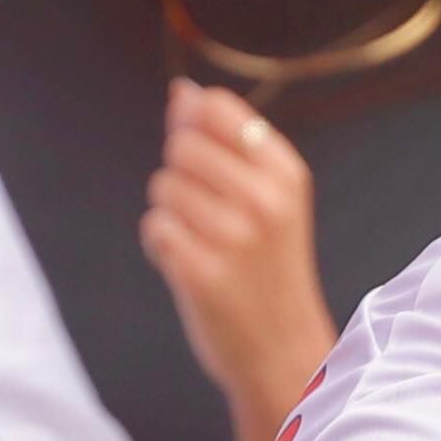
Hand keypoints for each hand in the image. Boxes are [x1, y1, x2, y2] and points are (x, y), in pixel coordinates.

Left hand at [143, 80, 335, 409]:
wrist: (282, 348)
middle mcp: (264, 201)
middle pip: (180, 146)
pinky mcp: (201, 273)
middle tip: (207, 216)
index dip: (194, 129)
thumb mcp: (266, 197)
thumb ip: (222, 143)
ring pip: (163, 188)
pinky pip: (155, 227)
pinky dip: (162, 245)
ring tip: (203, 244)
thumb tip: (181, 92)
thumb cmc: (266, 266)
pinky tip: (190, 265)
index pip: (215, 109)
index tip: (210, 166)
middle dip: (180, 176)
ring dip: (171, 214)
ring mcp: (234, 238)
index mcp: (285, 173)